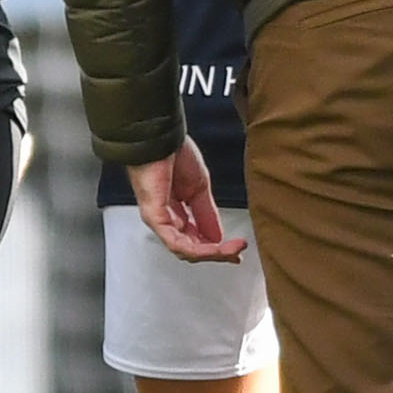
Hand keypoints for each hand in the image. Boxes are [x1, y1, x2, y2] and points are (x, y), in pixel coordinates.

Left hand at [133, 141, 236, 264]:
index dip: (216, 247)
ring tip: (232, 251)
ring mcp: (158, 219)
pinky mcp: (155, 217)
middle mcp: (165, 219)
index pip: (194, 239)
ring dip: (211, 253)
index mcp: (175, 212)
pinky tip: (215, 246)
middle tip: (237, 253)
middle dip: (217, 254)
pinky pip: (175, 242)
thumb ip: (207, 213)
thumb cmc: (172, 155)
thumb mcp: (199, 188)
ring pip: (185, 249)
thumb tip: (218, 237)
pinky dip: (198, 248)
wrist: (160, 138)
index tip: (237, 249)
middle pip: (190, 249)